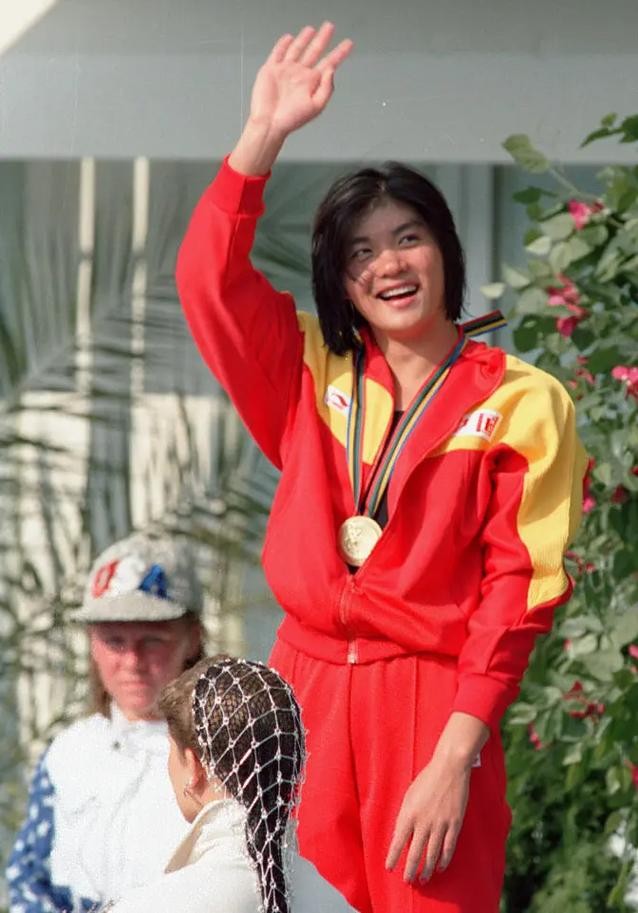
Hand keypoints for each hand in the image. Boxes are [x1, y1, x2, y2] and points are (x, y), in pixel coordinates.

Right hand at [249, 22, 352, 137]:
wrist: (269, 122)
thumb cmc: (291, 119)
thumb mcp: (316, 106)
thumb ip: (327, 88)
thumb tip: (332, 69)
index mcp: (312, 83)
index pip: (329, 63)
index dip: (339, 53)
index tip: (348, 44)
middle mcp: (300, 75)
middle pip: (314, 51)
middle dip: (323, 38)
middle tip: (330, 27)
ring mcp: (286, 71)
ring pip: (297, 49)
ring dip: (304, 38)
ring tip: (312, 29)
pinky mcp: (271, 69)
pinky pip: (278, 53)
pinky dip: (283, 44)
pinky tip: (288, 38)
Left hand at [385, 754, 470, 883]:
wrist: (449, 768)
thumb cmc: (426, 780)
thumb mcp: (409, 796)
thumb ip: (405, 816)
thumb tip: (401, 836)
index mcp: (409, 812)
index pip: (397, 841)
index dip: (393, 856)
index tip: (389, 868)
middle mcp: (423, 821)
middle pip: (415, 852)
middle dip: (410, 869)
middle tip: (407, 881)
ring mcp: (440, 823)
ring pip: (432, 854)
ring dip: (426, 869)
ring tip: (423, 879)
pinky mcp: (454, 823)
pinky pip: (448, 847)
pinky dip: (444, 860)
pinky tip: (440, 867)